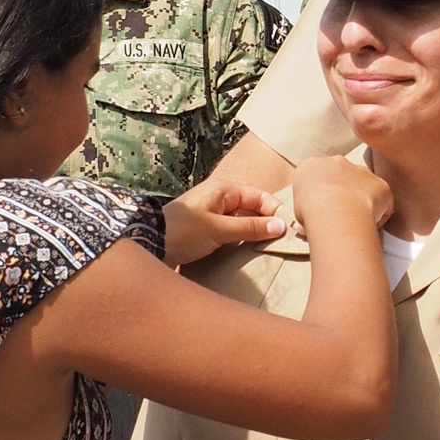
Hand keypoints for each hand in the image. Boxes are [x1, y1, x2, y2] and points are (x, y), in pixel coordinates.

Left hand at [162, 180, 285, 267]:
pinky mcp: (208, 229)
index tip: (290, 227)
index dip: (276, 210)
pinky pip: (233, 230)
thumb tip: (280, 226)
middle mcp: (220, 198)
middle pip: (253, 208)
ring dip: (256, 231)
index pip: (260, 196)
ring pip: (244, 220)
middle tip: (285, 239)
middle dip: (269, 221)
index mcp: (223, 190)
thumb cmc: (182, 231)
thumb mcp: (219, 229)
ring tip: (272, 246)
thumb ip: (250, 228)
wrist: (148, 245)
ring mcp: (214, 214)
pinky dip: (244, 238)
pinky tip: (250, 250)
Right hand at [292, 156, 392, 232]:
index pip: (316, 177)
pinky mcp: (379, 183)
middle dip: (342, 193)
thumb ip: (306, 209)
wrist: (334, 211)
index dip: (320, 194)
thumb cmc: (310, 213)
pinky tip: (370, 225)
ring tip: (356, 223)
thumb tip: (307, 225)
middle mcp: (337, 162)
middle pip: (341, 176)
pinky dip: (378, 212)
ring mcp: (361, 170)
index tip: (321, 209)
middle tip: (339, 215)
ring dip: (361, 200)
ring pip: (363, 186)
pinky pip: (381, 200)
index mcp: (312, 166)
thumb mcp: (297, 210)